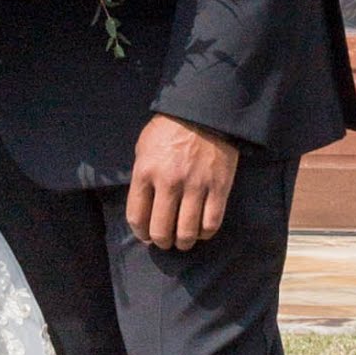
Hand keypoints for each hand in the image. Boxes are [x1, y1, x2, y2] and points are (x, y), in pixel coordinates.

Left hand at [127, 114, 237, 251]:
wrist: (205, 112)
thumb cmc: (170, 128)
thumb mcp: (144, 146)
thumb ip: (141, 175)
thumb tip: (143, 206)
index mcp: (145, 172)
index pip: (137, 217)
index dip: (141, 233)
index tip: (146, 236)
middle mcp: (168, 182)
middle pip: (160, 230)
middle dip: (161, 242)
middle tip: (165, 241)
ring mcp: (195, 186)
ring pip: (186, 232)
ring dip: (183, 243)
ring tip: (184, 241)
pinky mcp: (219, 188)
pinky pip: (211, 223)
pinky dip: (205, 233)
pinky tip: (202, 230)